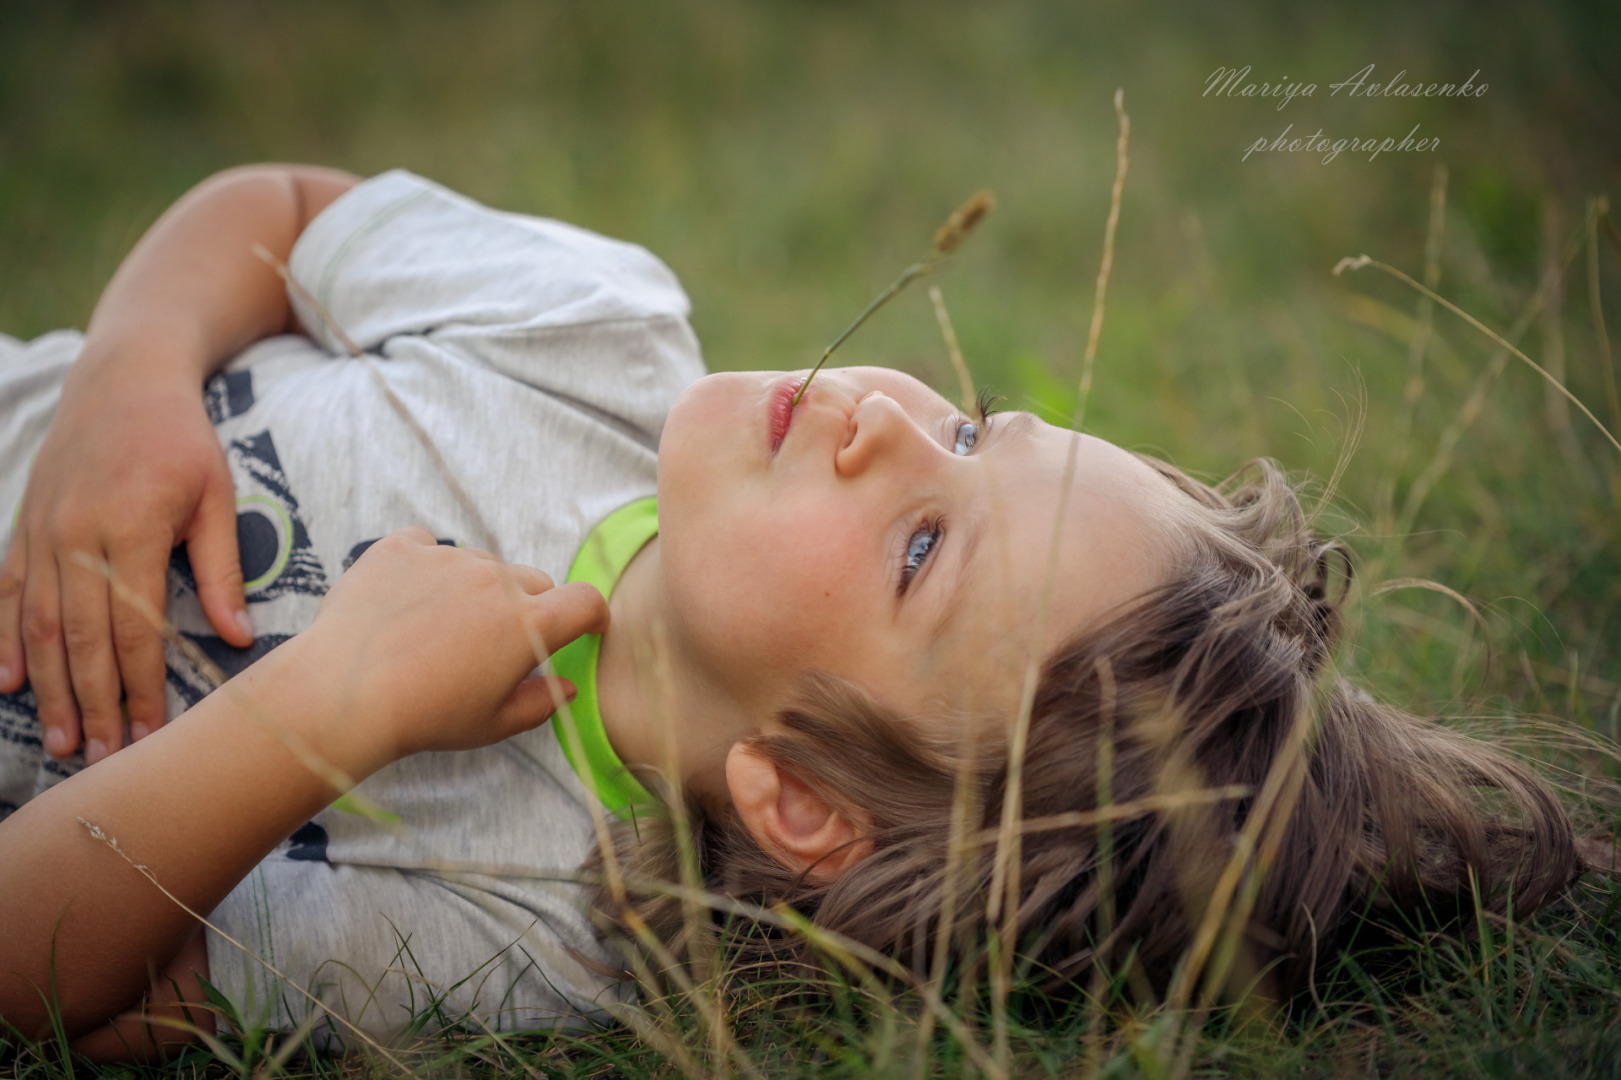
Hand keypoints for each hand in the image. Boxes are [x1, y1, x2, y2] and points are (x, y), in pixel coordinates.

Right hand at [0, 362, 252, 762]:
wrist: (123, 379)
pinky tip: (5, 683)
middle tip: (100, 760)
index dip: (142, 685)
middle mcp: (76, 534)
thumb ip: (221, 569)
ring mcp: (41, 531)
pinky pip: (6, 592)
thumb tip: (241, 639)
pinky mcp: (23, 527)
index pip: (136, 626)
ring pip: (38, 624)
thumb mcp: (218, 495)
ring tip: (60, 740)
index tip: (150, 735)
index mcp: (132, 528)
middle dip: (92, 704)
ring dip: (48, 688)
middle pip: (81, 637)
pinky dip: (2, 640)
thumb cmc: (182, 440)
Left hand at [296, 528, 608, 759]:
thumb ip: (540, 702)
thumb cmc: (425, 716)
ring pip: (481, 565)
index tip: (588, 626)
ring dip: (475, 587)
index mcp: (529, 624)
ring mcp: (448, 558)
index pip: (586, 600)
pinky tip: (407, 597)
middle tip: (494, 642)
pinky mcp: (401, 547)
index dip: (593, 614)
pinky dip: (426, 565)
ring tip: (438, 626)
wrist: (343, 693)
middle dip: (528, 607)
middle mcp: (496, 580)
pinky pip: (427, 545)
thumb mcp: (493, 724)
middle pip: (533, 582)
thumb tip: (565, 686)